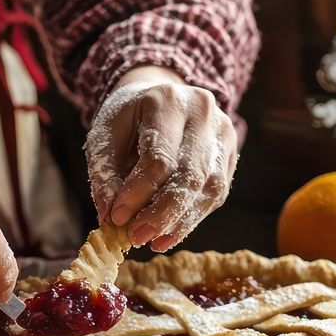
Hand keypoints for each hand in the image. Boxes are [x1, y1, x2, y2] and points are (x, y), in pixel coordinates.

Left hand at [85, 66, 237, 251]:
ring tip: (154, 241)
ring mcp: (223, 132)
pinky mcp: (230, 152)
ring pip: (209, 188)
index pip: (159, 158)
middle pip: (190, 175)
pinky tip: (170, 233)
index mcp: (167, 101)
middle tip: (138, 237)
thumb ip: (104, 174)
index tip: (117, 218)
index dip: (138, 193)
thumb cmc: (129, 118)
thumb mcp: (105, 136)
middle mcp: (203, 113)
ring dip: (180, 221)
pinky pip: (216, 193)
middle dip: (162, 213)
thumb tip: (109, 217)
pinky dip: (192, 217)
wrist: (160, 95)